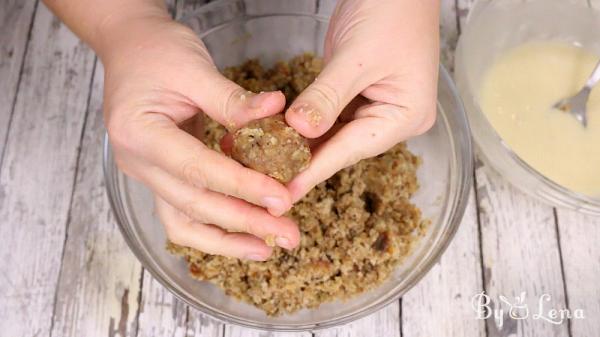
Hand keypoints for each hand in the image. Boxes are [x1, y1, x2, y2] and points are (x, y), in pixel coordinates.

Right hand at [100, 12, 299, 259]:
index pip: (197, 168)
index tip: (282, 199)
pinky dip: (214, 230)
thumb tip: (277, 111)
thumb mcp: (195, 68)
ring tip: (269, 248)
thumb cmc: (156, 51)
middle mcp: (137, 162)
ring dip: (228, 240)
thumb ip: (234, 99)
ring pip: (185, 223)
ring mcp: (146, 174)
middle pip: (194, 204)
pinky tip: (245, 236)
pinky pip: (185, 214)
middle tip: (289, 235)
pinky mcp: (161, 177)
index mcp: (138, 132)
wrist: (129, 47)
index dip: (242, 186)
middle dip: (245, 223)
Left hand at [285, 0, 438, 201]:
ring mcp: (376, 108)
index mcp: (406, 115)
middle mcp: (393, 118)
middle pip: (342, 147)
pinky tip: (279, 135)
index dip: (315, 170)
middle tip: (265, 181)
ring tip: (264, 161)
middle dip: (303, 161)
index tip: (285, 193)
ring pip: (332, 136)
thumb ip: (327, 96)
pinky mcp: (357, 97)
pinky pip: (328, 118)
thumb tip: (299, 130)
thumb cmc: (391, 11)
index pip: (352, 148)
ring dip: (299, 145)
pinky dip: (304, 125)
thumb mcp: (356, 56)